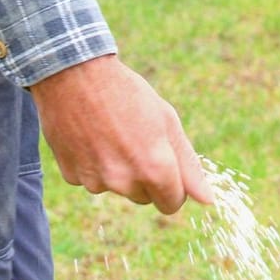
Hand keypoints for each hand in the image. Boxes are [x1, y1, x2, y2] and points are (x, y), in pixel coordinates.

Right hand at [29, 54, 214, 214]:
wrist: (75, 74)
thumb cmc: (128, 94)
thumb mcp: (167, 122)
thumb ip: (188, 165)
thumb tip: (207, 201)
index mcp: (155, 169)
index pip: (171, 204)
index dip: (172, 187)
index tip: (165, 168)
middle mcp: (125, 182)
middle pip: (144, 198)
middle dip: (143, 177)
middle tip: (133, 140)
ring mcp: (96, 181)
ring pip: (116, 188)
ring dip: (117, 170)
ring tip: (109, 133)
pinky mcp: (72, 176)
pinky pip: (90, 179)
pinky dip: (91, 164)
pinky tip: (89, 136)